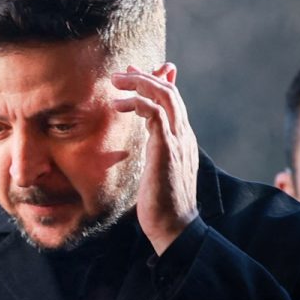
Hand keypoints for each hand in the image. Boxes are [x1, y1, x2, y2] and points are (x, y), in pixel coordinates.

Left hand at [112, 64, 198, 254]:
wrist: (174, 226)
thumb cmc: (162, 203)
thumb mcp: (155, 170)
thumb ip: (151, 151)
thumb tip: (144, 140)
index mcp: (182, 139)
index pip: (173, 101)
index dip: (154, 83)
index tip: (132, 75)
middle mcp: (183, 135)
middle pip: (170, 92)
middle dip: (145, 77)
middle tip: (121, 73)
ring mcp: (178, 140)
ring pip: (165, 96)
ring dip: (139, 83)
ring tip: (116, 81)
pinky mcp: (167, 148)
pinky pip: (156, 113)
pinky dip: (138, 103)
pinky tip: (119, 104)